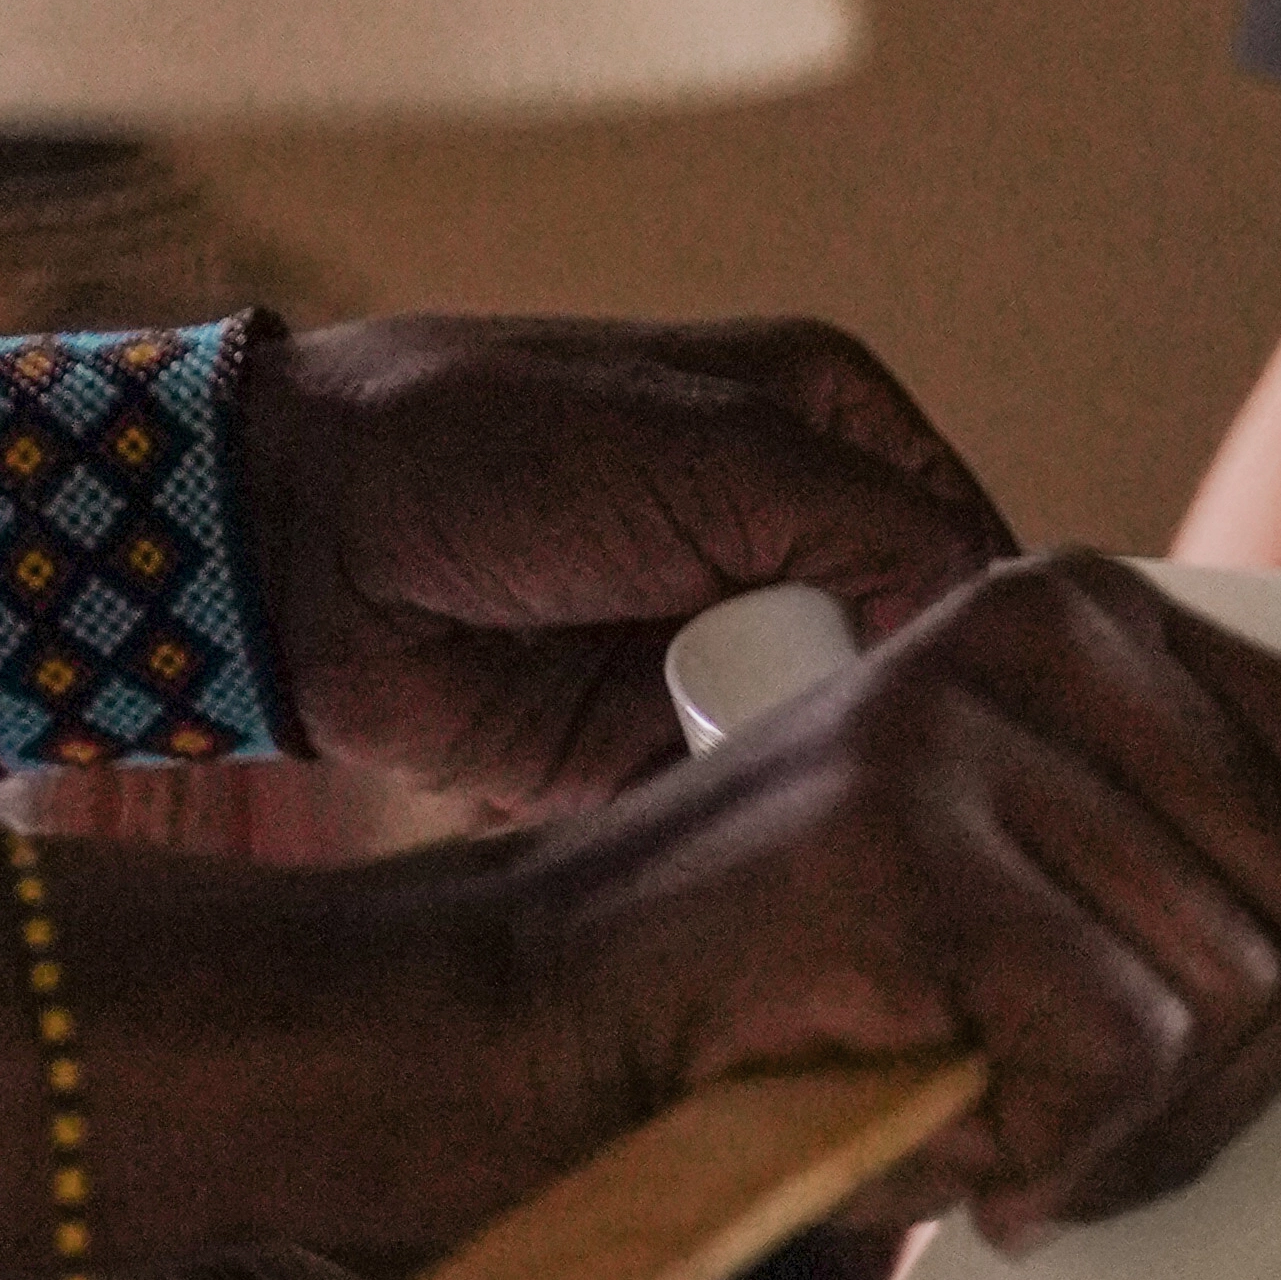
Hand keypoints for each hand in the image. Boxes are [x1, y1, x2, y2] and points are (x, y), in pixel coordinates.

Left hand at [244, 312, 1009, 810]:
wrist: (297, 543)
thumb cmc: (493, 448)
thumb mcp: (715, 449)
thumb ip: (874, 526)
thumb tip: (976, 633)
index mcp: (827, 426)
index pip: (971, 548)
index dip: (982, 639)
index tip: (982, 719)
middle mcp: (788, 538)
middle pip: (917, 666)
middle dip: (900, 727)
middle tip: (881, 783)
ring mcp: (717, 648)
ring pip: (836, 749)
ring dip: (818, 786)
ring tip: (803, 817)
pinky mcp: (648, 747)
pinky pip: (739, 807)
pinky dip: (738, 833)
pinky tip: (743, 853)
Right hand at [481, 545, 1280, 1230]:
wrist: (530, 1032)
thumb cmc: (805, 1021)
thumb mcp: (1050, 930)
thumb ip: (1209, 909)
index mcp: (1110, 623)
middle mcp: (1060, 616)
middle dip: (1239, 1095)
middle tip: (1075, 1151)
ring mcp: (986, 709)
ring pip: (1238, 995)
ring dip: (1126, 1133)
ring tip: (975, 1125)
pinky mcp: (922, 822)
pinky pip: (1120, 1045)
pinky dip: (1048, 1147)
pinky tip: (935, 1136)